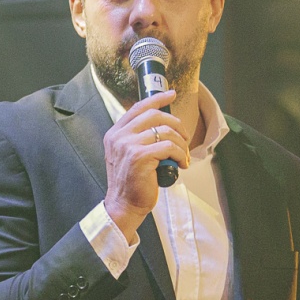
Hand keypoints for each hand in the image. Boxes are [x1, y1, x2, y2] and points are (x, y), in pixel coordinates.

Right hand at [101, 89, 192, 240]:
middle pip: (155, 115)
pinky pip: (169, 147)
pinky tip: (181, 164)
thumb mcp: (127, 154)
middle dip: (176, 124)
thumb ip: (137, 137)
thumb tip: (162, 124)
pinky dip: (181, 154)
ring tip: (184, 156)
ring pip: (166, 132)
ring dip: (181, 144)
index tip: (171, 94)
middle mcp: (119, 136)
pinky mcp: (140, 156)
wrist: (124, 204)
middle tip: (184, 138)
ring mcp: (128, 145)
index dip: (157, 99)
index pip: (138, 107)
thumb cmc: (131, 182)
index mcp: (115, 133)